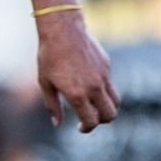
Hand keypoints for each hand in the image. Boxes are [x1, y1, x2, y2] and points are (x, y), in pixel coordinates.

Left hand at [35, 10, 118, 131]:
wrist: (63, 31)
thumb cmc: (48, 57)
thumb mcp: (45, 83)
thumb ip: (53, 105)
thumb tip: (57, 123)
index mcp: (77, 94)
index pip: (92, 121)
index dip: (87, 128)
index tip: (80, 128)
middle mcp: (94, 87)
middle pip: (111, 115)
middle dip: (102, 121)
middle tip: (89, 119)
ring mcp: (103, 76)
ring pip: (116, 101)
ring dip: (107, 108)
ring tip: (93, 106)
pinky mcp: (107, 66)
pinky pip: (111, 85)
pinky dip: (104, 92)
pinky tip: (88, 85)